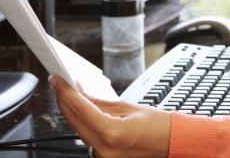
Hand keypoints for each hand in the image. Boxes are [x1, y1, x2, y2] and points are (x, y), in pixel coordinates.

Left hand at [51, 76, 170, 157]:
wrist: (172, 143)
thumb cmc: (158, 127)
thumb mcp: (128, 108)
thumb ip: (100, 103)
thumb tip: (80, 94)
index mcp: (112, 133)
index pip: (80, 109)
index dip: (65, 91)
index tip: (57, 79)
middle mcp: (104, 149)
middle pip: (73, 121)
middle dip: (64, 100)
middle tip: (59, 83)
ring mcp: (102, 157)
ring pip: (77, 130)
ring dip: (71, 111)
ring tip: (68, 93)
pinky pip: (86, 137)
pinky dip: (82, 122)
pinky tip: (80, 110)